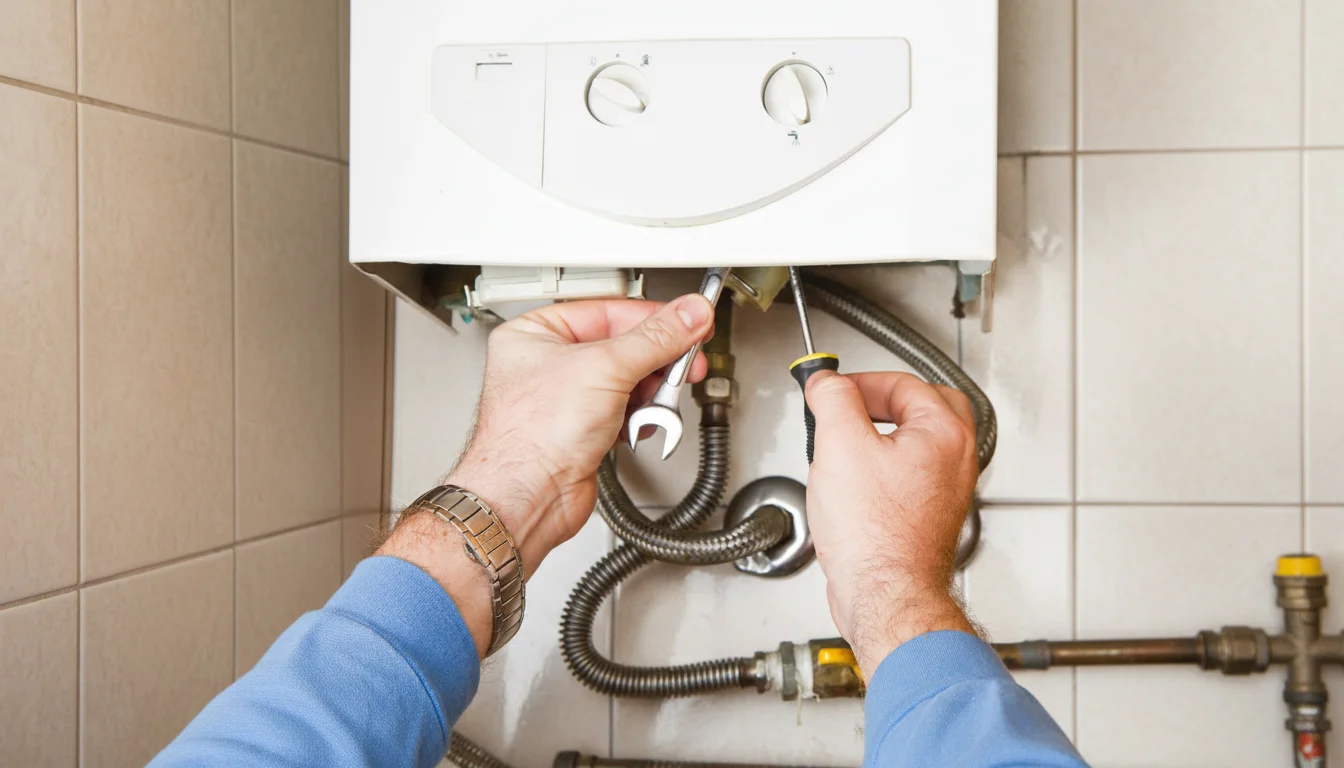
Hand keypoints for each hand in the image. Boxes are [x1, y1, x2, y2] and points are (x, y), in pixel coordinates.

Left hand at [378, 295, 714, 655]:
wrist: (528, 499)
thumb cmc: (532, 437)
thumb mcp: (605, 368)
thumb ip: (656, 339)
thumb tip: (689, 314)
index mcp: (537, 333)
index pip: (608, 310)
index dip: (653, 317)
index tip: (689, 321)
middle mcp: (549, 364)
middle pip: (624, 347)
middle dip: (656, 362)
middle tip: (684, 364)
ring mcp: (568, 399)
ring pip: (630, 381)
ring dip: (649, 395)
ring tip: (652, 406)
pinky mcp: (585, 430)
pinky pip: (626, 411)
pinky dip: (639, 419)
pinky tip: (637, 427)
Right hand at [803, 371, 980, 677]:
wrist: (885, 595)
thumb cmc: (875, 536)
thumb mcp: (840, 445)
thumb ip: (833, 399)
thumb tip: (826, 381)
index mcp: (945, 434)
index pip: (903, 384)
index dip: (858, 382)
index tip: (828, 391)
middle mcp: (955, 461)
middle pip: (926, 407)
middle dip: (883, 401)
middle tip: (849, 406)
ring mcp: (946, 492)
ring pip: (918, 443)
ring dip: (883, 434)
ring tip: (847, 442)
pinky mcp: (928, 517)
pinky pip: (910, 476)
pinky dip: (884, 468)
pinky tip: (855, 482)